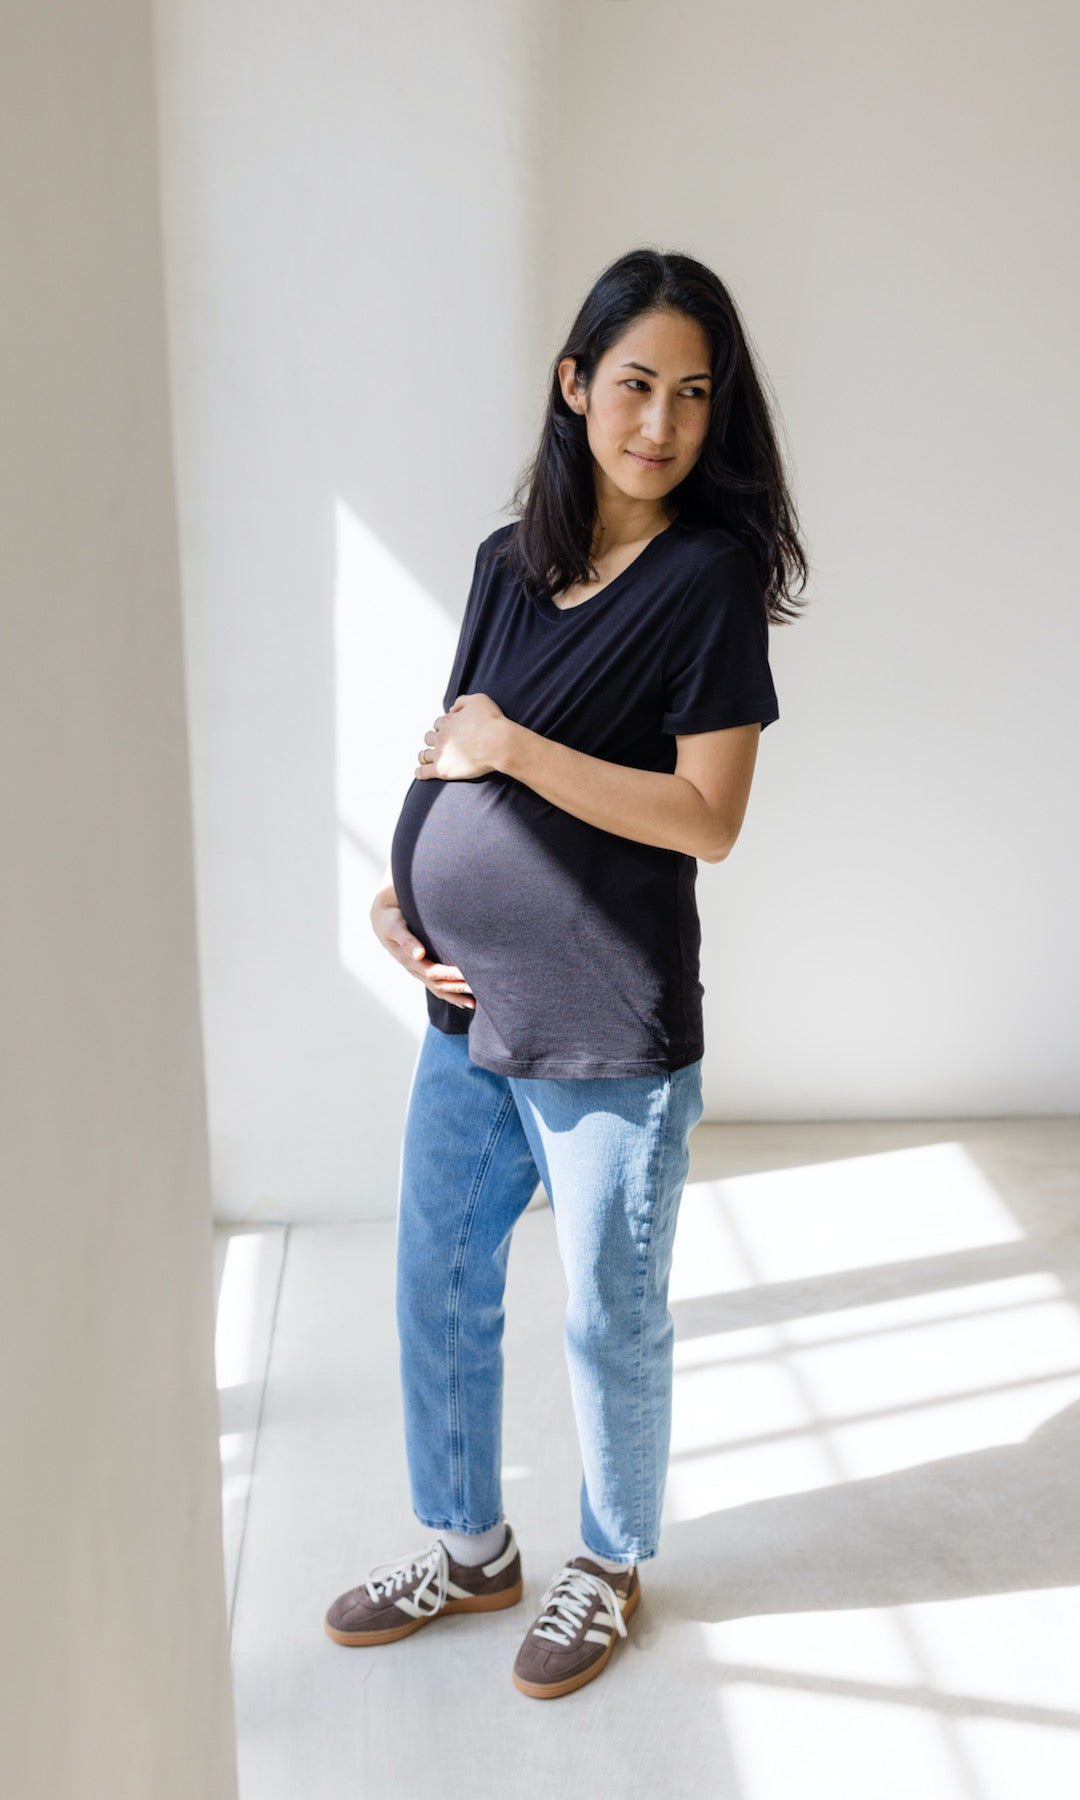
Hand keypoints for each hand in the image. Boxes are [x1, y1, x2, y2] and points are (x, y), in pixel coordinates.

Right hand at [369, 886, 474, 1011]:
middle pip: (438, 985)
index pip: (432, 972)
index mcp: (409, 960)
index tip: (466, 976)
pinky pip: (437, 986)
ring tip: (475, 1003)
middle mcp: (414, 969)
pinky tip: (463, 1001)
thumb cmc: (391, 921)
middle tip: (479, 990)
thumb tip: (419, 954)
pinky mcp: (422, 970)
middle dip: (458, 988)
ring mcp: (418, 972)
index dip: (449, 975)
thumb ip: (407, 941)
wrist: (383, 921)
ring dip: (456, 997)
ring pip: (439, 989)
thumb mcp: (396, 928)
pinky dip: (451, 995)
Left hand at [416, 692, 507, 780]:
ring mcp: (440, 754)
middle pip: (429, 738)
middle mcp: (441, 737)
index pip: (439, 723)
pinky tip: (419, 773)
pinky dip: (420, 772)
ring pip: (425, 754)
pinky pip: (424, 772)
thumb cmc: (492, 722)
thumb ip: (462, 702)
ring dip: (426, 755)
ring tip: (428, 758)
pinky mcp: (442, 770)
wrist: (499, 744)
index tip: (451, 731)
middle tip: (443, 745)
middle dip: (434, 739)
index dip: (444, 726)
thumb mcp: (478, 700)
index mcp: (448, 721)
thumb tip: (451, 709)